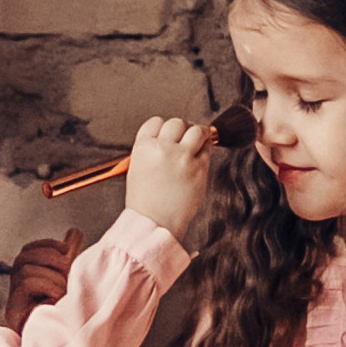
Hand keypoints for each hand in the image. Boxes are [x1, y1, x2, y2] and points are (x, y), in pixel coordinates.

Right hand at [4, 228, 80, 338]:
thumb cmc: (69, 320)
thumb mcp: (72, 284)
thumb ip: (69, 262)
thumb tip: (74, 234)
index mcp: (29, 280)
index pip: (28, 251)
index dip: (47, 245)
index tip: (67, 249)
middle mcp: (17, 290)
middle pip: (24, 256)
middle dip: (50, 257)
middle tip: (68, 271)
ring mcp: (13, 301)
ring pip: (25, 269)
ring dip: (52, 276)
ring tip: (64, 292)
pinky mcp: (13, 312)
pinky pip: (26, 283)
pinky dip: (46, 285)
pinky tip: (56, 299)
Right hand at [127, 115, 214, 242]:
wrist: (154, 224)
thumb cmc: (145, 205)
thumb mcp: (137, 171)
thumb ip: (151, 152)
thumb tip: (168, 141)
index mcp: (143, 148)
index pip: (155, 123)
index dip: (163, 127)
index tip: (169, 132)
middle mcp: (162, 148)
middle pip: (176, 123)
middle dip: (182, 129)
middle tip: (184, 138)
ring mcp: (182, 157)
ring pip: (195, 130)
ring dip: (198, 134)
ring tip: (198, 141)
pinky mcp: (199, 167)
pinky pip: (207, 149)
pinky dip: (206, 149)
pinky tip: (201, 155)